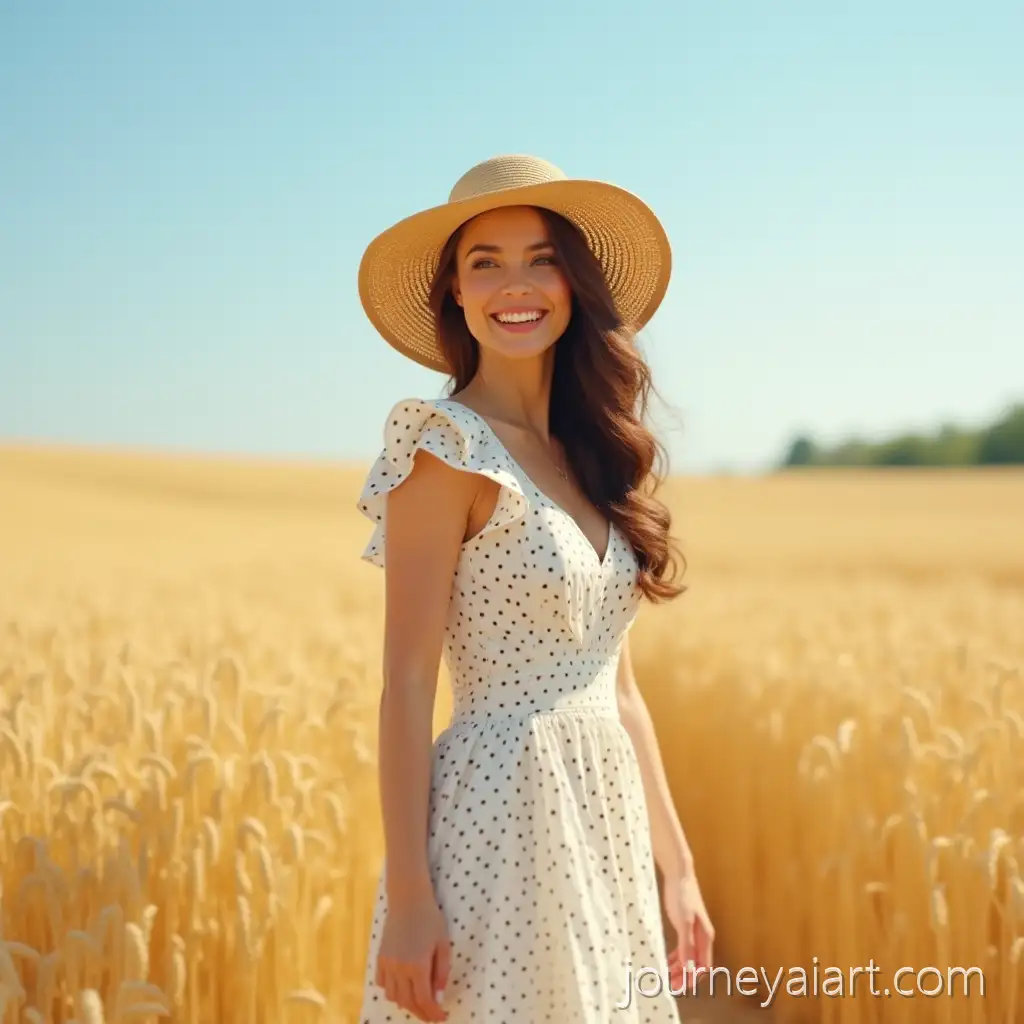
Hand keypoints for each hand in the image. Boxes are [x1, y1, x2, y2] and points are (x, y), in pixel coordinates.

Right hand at [375, 895, 450, 1020]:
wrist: (408, 900)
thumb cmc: (430, 919)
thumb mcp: (443, 944)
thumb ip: (442, 972)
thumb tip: (439, 995)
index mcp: (417, 965)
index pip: (424, 1000)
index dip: (433, 1013)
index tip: (441, 1018)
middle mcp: (399, 968)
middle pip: (408, 1002)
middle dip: (421, 1013)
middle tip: (432, 1016)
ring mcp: (387, 963)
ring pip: (393, 996)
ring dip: (406, 1004)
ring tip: (419, 1002)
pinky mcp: (380, 957)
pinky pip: (383, 983)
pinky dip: (392, 991)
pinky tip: (403, 988)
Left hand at [662, 871, 714, 993]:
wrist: (680, 875)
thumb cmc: (682, 896)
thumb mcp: (683, 922)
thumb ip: (686, 945)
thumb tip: (689, 967)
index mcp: (705, 937)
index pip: (703, 966)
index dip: (693, 978)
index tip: (680, 987)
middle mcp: (702, 937)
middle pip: (696, 964)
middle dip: (685, 976)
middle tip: (670, 984)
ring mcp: (694, 931)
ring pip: (689, 956)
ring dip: (680, 968)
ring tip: (667, 975)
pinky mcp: (686, 925)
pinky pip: (683, 947)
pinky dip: (677, 956)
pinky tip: (668, 960)